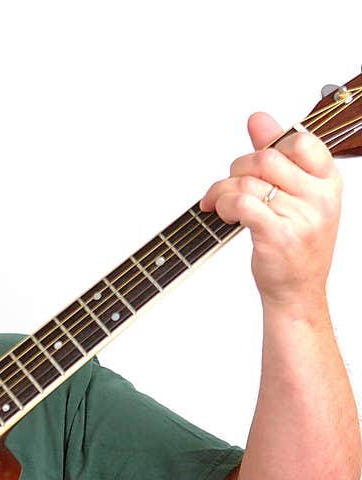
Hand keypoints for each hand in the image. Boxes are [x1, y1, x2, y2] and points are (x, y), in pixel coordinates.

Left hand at [199, 112, 342, 312]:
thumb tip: (258, 119)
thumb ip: (277, 155)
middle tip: (228, 186)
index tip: (255, 164)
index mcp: (328, 181)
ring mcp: (301, 216)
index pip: (301, 140)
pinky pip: (242, 202)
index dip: (269, 145)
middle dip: (236, 169)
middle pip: (265, 158)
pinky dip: (223, 204)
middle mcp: (319, 196)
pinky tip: (223, 214)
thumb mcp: (295, 196)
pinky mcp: (277, 234)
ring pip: (248, 181)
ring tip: (220, 204)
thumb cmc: (295, 243)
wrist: (296, 291)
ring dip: (222, 190)